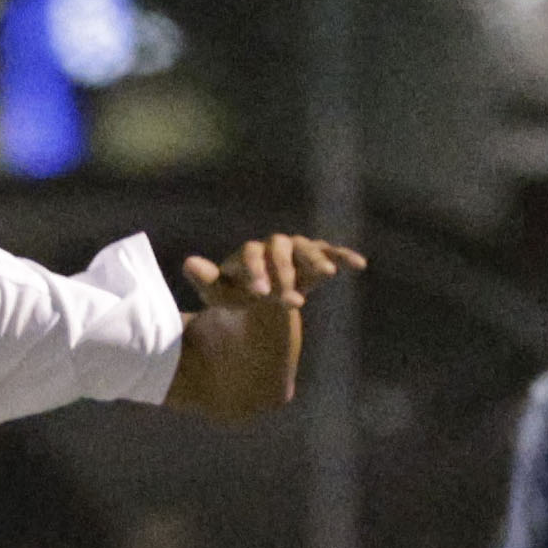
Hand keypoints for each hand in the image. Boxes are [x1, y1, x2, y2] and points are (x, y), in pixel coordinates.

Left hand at [182, 232, 365, 312]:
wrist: (258, 296)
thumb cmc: (235, 294)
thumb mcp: (219, 294)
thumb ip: (207, 280)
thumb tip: (188, 262)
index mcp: (249, 253)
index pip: (251, 254)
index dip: (255, 272)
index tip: (259, 294)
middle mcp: (274, 246)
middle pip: (282, 251)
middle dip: (286, 274)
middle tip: (292, 301)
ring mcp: (297, 250)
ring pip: (308, 248)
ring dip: (317, 259)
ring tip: (328, 274)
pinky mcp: (316, 259)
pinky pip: (332, 252)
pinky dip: (344, 255)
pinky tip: (360, 264)